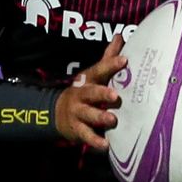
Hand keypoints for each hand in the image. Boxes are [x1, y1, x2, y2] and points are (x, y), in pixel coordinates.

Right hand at [54, 35, 126, 151]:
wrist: (57, 113)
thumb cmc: (84, 92)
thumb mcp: (93, 75)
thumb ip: (107, 58)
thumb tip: (121, 36)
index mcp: (87, 80)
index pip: (99, 70)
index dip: (111, 65)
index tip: (124, 60)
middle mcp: (81, 96)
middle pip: (91, 93)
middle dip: (102, 94)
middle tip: (115, 96)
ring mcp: (78, 113)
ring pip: (88, 115)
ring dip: (99, 117)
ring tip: (112, 120)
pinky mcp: (77, 130)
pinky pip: (87, 136)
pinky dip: (95, 141)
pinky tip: (106, 145)